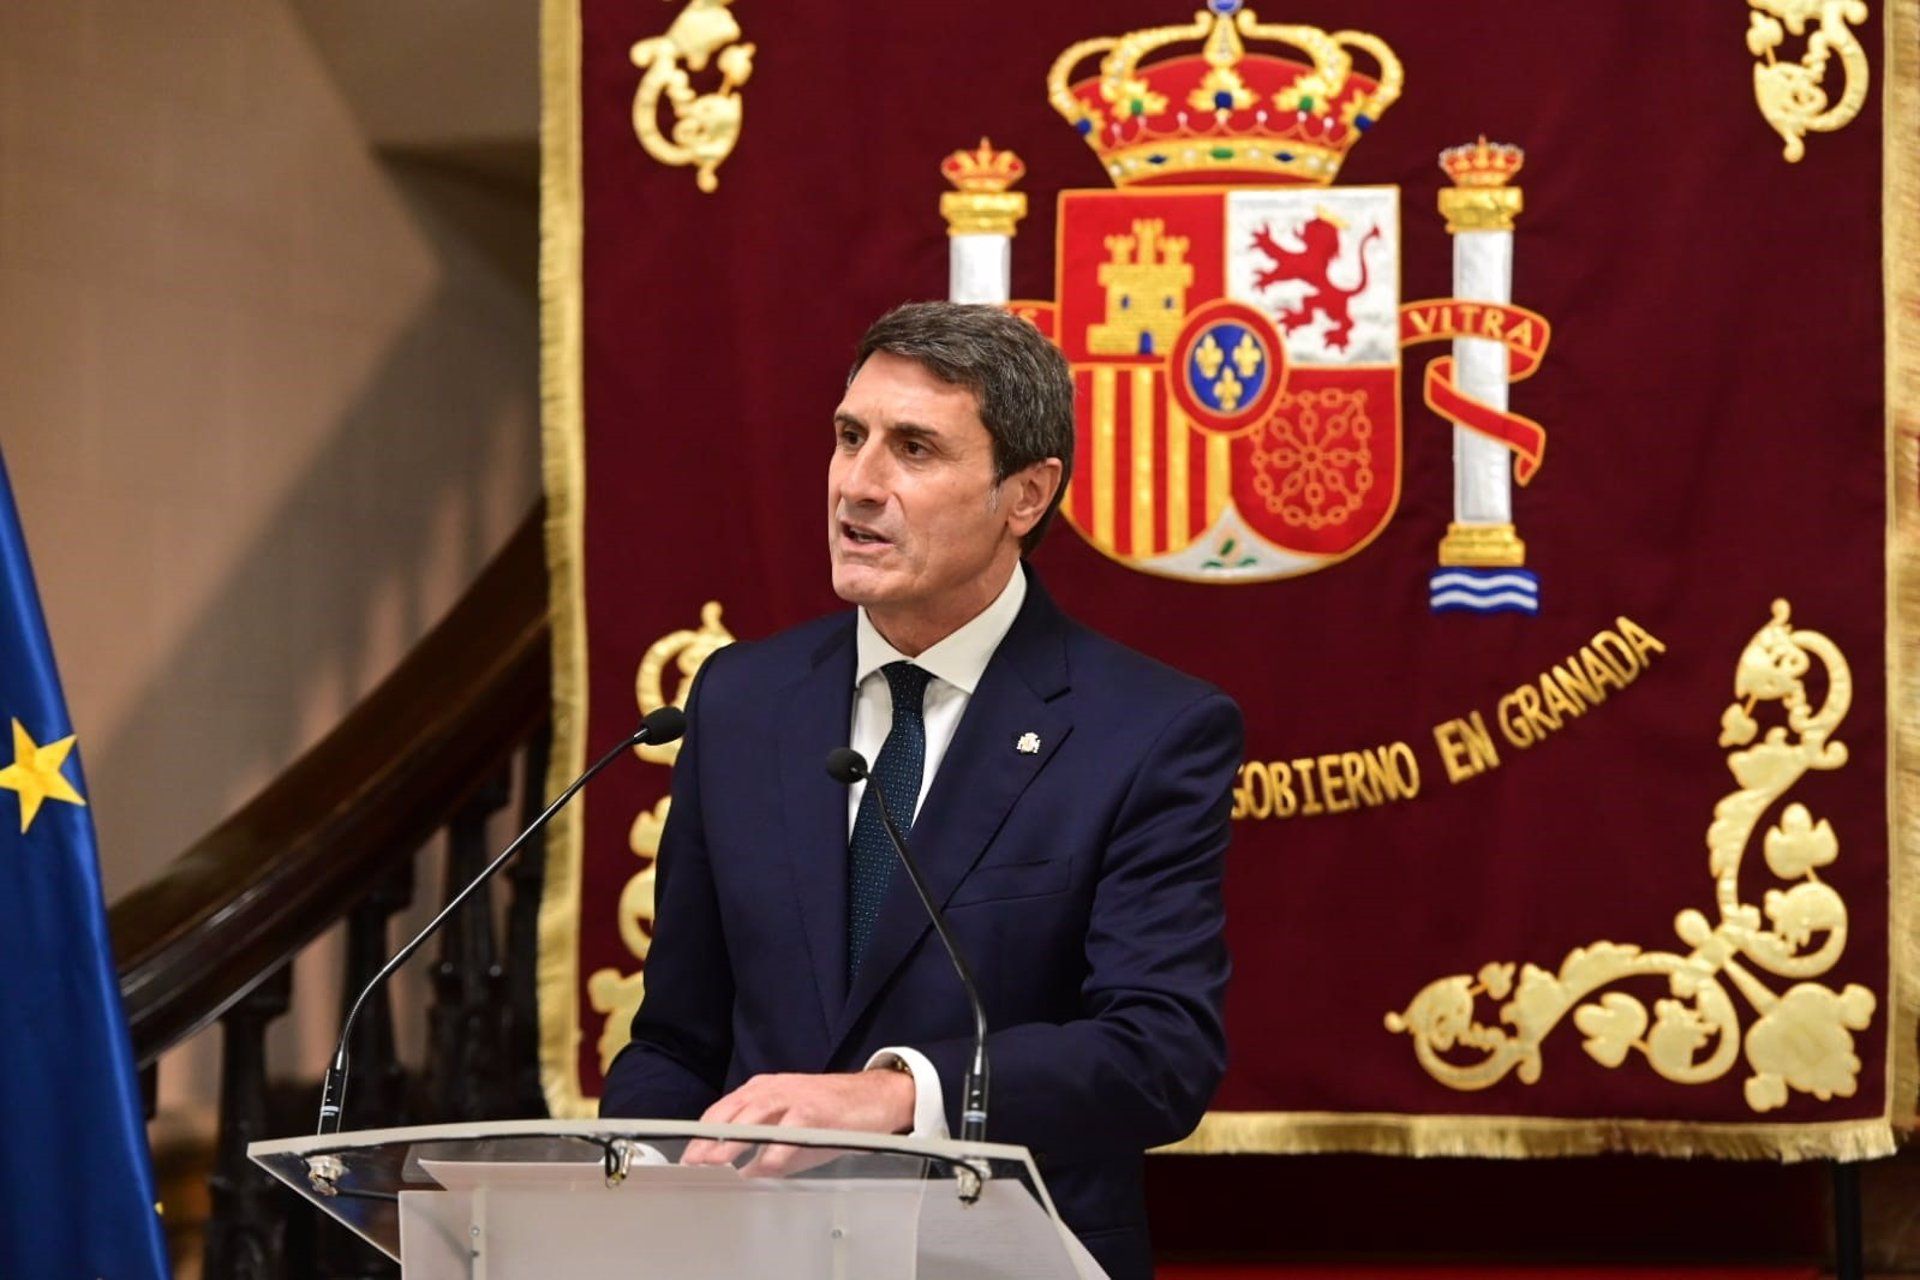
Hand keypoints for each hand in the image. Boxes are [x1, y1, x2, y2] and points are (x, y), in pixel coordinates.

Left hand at [681, 1069, 915, 1174]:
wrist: (875, 1097)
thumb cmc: (831, 1113)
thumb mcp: (792, 1128)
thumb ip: (765, 1149)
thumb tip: (744, 1173)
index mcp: (764, 1090)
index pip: (724, 1109)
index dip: (704, 1132)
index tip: (688, 1154)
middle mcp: (775, 1089)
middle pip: (734, 1111)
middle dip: (710, 1138)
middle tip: (693, 1160)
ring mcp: (795, 1098)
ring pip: (756, 1116)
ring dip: (734, 1140)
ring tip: (717, 1160)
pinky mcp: (816, 1110)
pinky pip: (791, 1131)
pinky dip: (776, 1149)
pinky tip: (764, 1165)